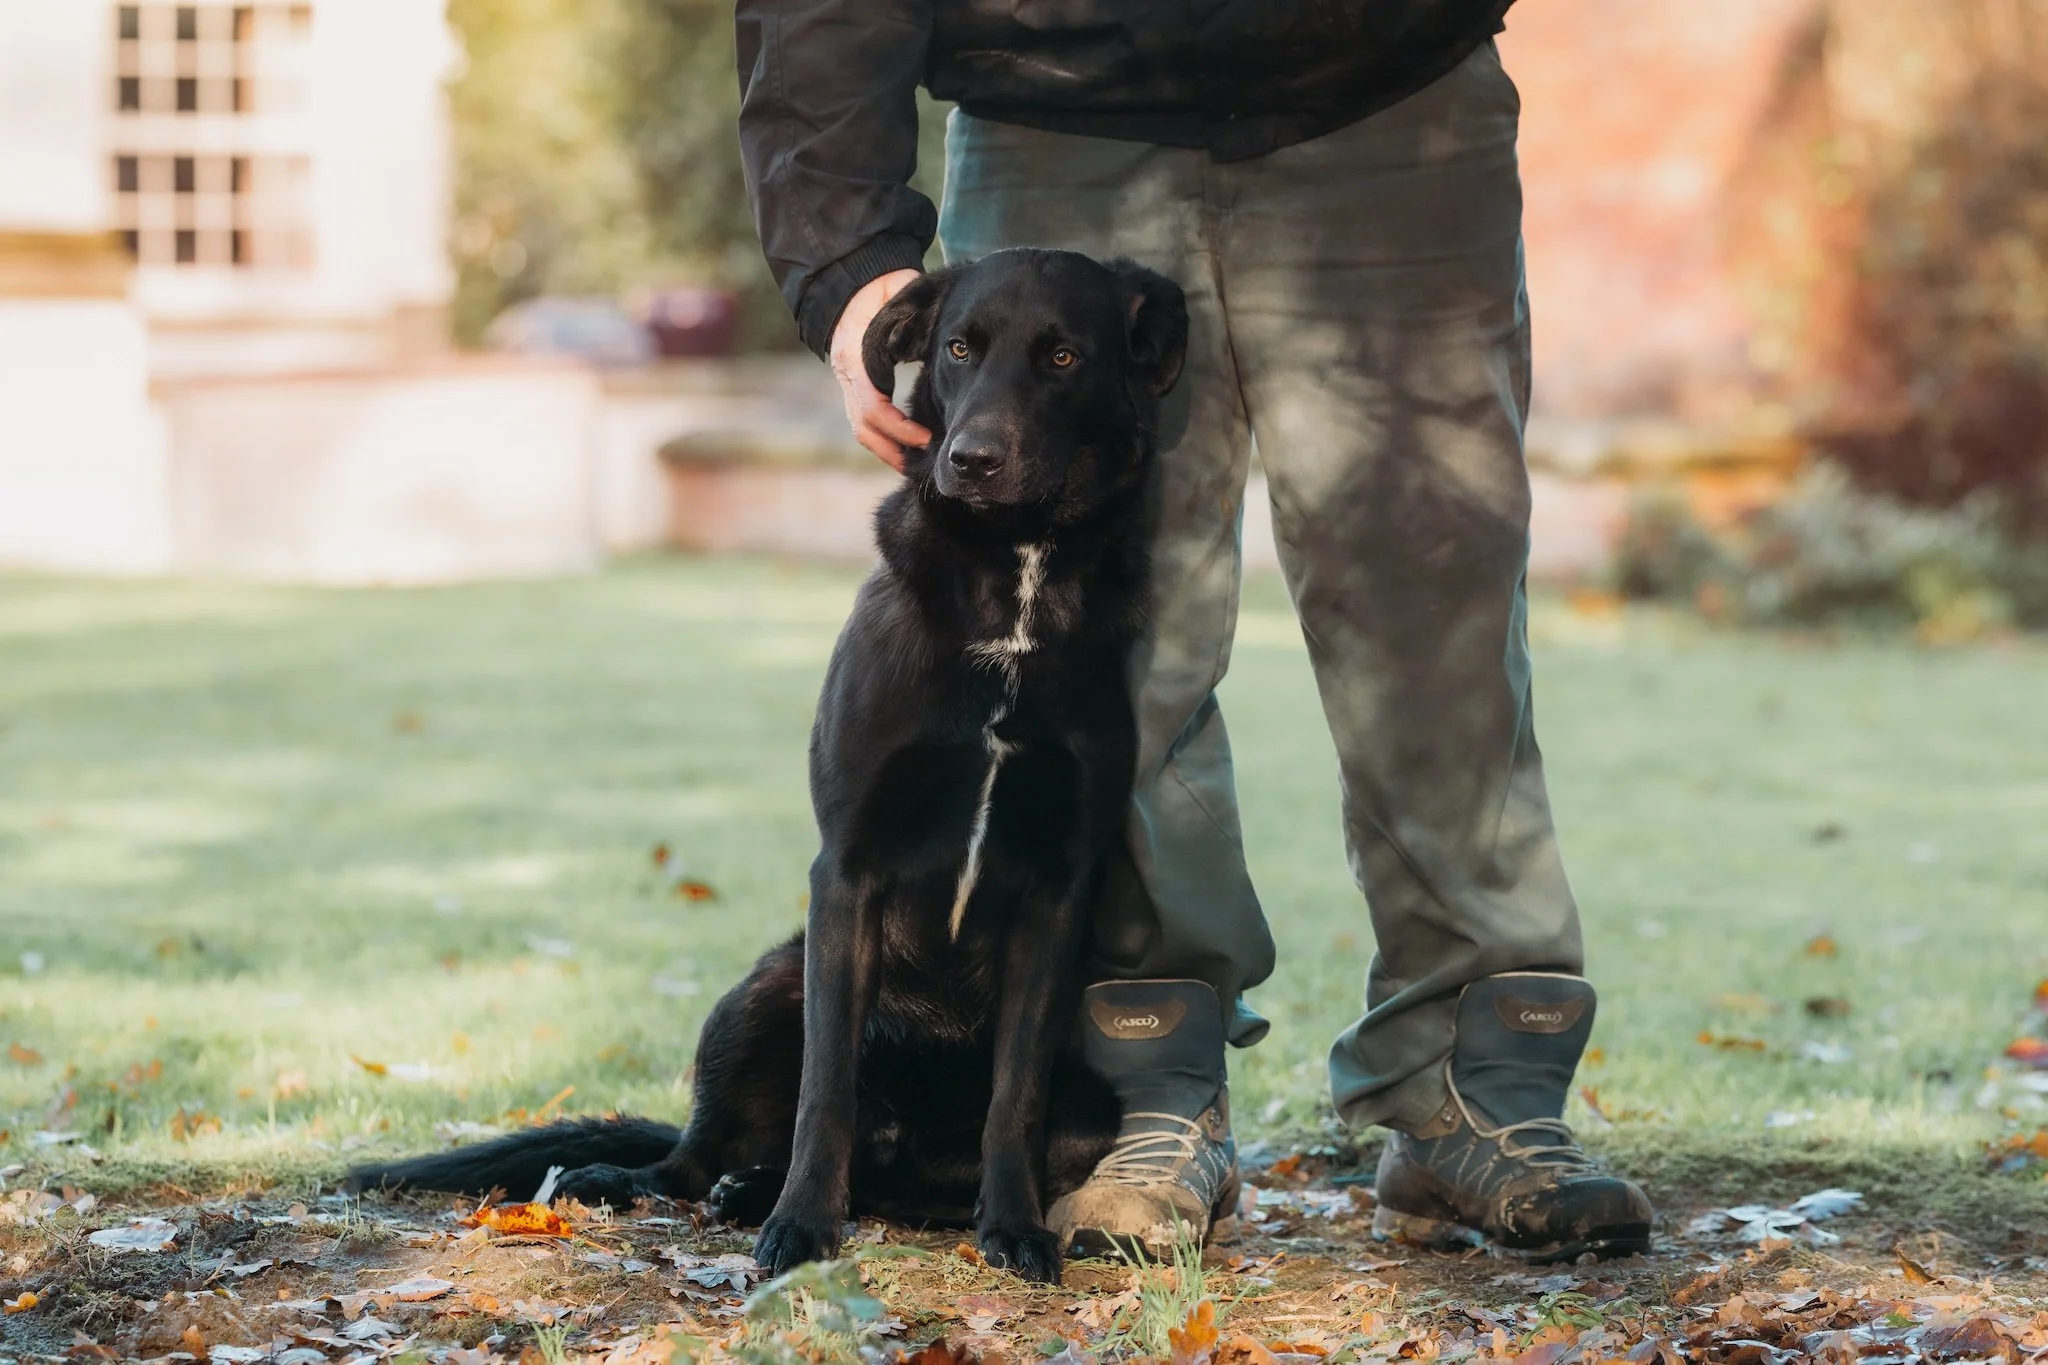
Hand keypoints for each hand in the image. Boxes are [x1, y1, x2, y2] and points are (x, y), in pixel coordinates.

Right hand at [829, 268, 932, 470]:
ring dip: (887, 450)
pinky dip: (884, 438)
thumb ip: (912, 325)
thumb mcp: (898, 302)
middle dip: (893, 449)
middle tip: (925, 459)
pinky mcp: (853, 386)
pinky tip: (906, 446)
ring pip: (861, 429)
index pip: (873, 408)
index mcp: (856, 358)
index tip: (927, 436)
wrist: (856, 282)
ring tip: (915, 463)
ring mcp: (847, 382)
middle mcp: (847, 375)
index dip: (900, 428)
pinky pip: (864, 421)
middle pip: (864, 428)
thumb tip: (939, 346)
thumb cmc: (883, 290)